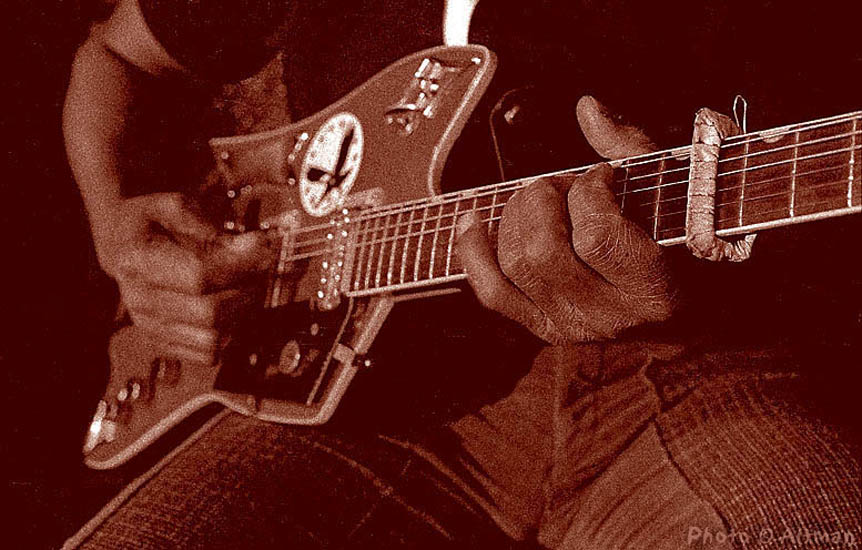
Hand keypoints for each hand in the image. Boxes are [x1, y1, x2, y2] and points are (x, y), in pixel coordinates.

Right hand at [97, 193, 272, 363]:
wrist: (123, 243)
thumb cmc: (154, 221)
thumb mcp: (176, 206)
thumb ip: (213, 231)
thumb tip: (255, 247)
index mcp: (136, 259)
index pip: (198, 276)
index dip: (240, 265)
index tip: (262, 247)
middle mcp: (138, 299)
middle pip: (210, 313)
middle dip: (247, 290)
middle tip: (260, 268)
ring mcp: (149, 326)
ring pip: (213, 339)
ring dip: (242, 313)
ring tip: (248, 285)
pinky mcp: (162, 343)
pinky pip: (208, 355)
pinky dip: (230, 333)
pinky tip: (232, 307)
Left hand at [454, 96, 676, 344]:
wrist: (678, 312)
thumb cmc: (686, 242)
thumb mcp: (676, 191)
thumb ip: (630, 148)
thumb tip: (586, 109)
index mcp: (653, 291)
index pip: (596, 237)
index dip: (588, 192)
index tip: (601, 176)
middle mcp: (607, 317)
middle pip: (543, 252)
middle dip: (543, 200)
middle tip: (563, 185)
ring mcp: (569, 326)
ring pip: (515, 266)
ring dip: (515, 216)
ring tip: (540, 200)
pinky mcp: (540, 325)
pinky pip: (490, 291)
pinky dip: (473, 250)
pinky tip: (474, 217)